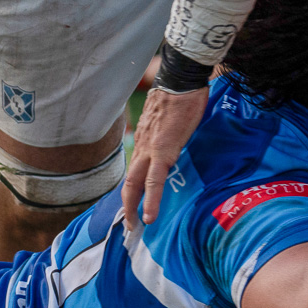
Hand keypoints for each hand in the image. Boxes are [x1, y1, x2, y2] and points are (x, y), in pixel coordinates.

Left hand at [122, 84, 208, 224]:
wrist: (180, 81)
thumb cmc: (179, 95)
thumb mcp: (166, 116)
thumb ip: (164, 129)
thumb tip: (169, 132)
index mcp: (144, 139)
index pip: (133, 169)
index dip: (131, 189)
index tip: (132, 204)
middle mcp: (142, 146)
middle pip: (128, 182)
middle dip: (127, 205)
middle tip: (129, 225)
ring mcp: (150, 150)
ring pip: (135, 185)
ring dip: (133, 208)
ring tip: (135, 226)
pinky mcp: (163, 152)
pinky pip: (154, 182)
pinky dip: (151, 201)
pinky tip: (150, 217)